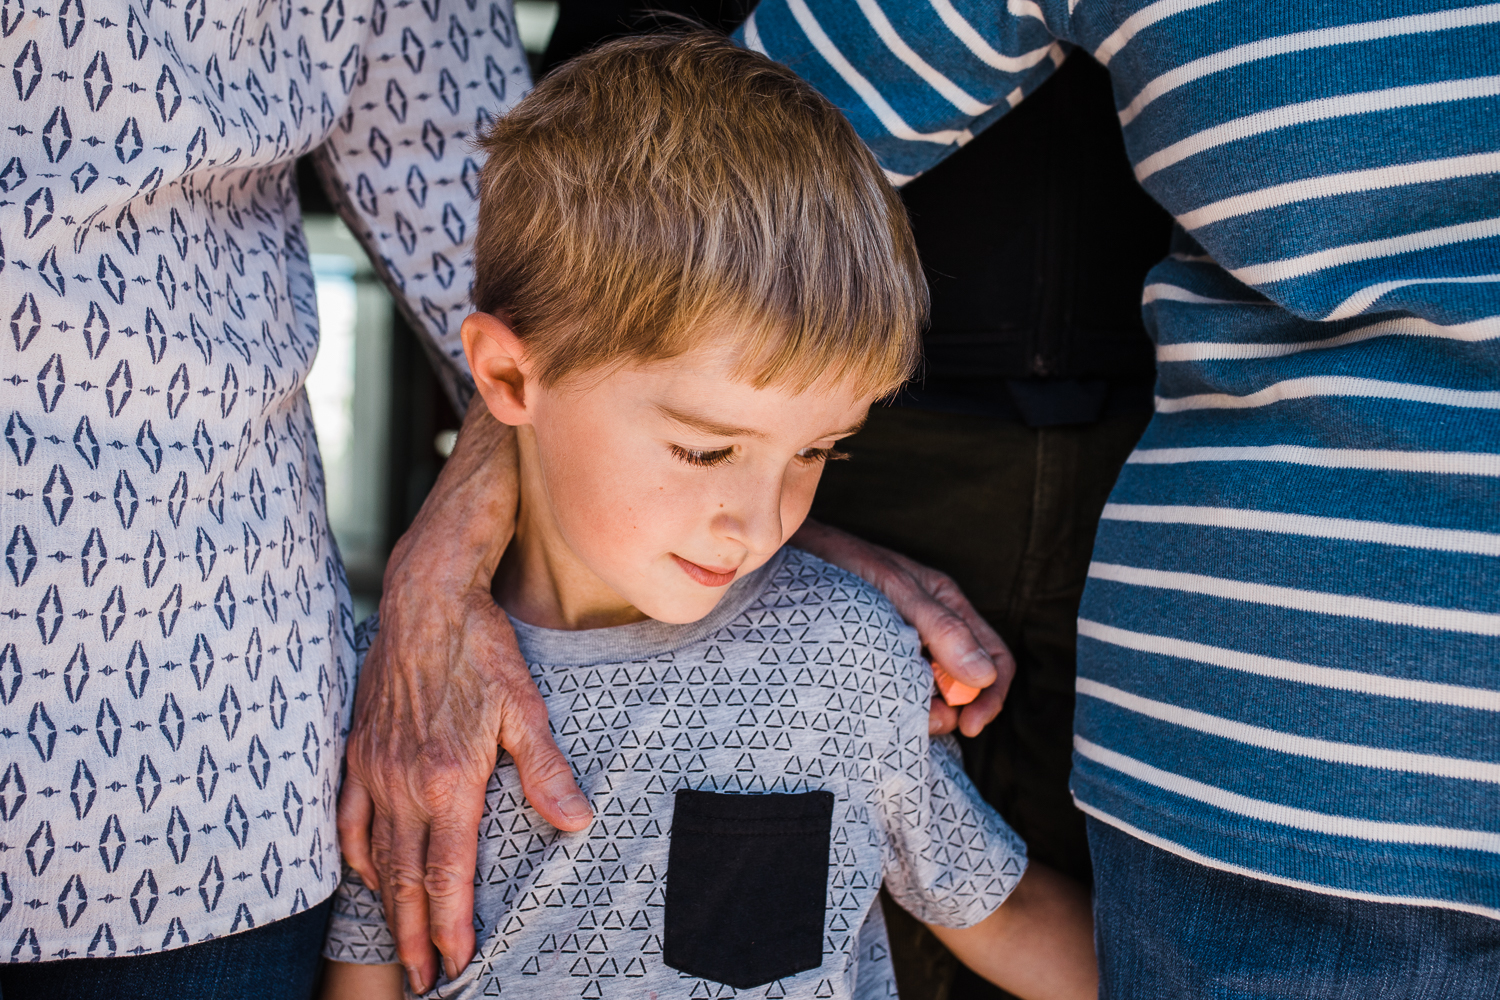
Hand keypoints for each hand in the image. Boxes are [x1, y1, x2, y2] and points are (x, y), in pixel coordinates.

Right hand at [338, 400, 592, 994]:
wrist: (426, 599)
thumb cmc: (481, 650)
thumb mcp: (526, 708)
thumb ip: (546, 771)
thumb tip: (577, 822)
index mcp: (448, 779)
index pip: (446, 873)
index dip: (450, 925)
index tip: (456, 963)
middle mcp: (403, 783)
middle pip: (405, 880)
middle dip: (413, 936)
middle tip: (422, 979)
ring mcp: (374, 768)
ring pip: (374, 857)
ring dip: (386, 907)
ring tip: (397, 945)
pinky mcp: (357, 750)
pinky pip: (346, 819)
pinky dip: (356, 856)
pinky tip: (368, 874)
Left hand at [789, 519, 1013, 736]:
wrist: (785, 558)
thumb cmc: (840, 561)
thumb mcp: (894, 589)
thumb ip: (939, 627)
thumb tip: (982, 677)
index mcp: (948, 606)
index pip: (995, 659)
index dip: (990, 697)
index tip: (968, 726)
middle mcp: (932, 628)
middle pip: (967, 684)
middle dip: (955, 711)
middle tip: (926, 723)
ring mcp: (904, 645)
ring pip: (933, 694)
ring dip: (924, 711)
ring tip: (895, 711)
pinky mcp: (875, 660)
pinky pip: (899, 692)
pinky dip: (896, 705)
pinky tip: (874, 705)